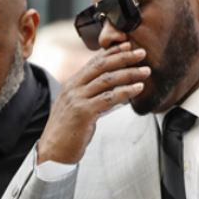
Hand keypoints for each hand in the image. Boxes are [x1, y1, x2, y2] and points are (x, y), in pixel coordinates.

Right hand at [36, 42, 150, 163]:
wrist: (52, 153)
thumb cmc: (67, 133)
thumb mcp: (77, 108)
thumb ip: (91, 96)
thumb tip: (112, 90)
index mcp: (71, 84)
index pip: (93, 62)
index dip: (112, 53)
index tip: (127, 46)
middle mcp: (73, 88)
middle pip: (101, 66)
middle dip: (123, 57)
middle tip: (141, 53)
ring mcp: (77, 99)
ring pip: (107, 80)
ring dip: (129, 73)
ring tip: (145, 71)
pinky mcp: (84, 112)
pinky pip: (109, 98)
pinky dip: (126, 91)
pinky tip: (138, 88)